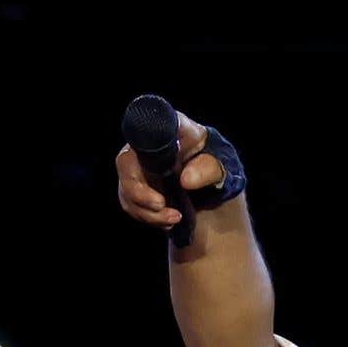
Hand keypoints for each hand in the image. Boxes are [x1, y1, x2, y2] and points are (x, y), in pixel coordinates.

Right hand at [116, 110, 225, 230]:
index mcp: (169, 129)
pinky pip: (131, 204)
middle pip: (125, 163)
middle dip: (139, 191)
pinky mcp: (135, 187)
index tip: (162, 165)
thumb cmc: (216, 168)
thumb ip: (208, 169)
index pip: (148, 125)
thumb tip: (186, 180)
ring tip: (175, 219)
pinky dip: (149, 217)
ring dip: (148, 211)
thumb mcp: (222, 167)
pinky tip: (168, 221)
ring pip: (127, 189)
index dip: (147, 142)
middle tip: (161, 205)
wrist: (212, 188)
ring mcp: (138, 166)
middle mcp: (147, 144)